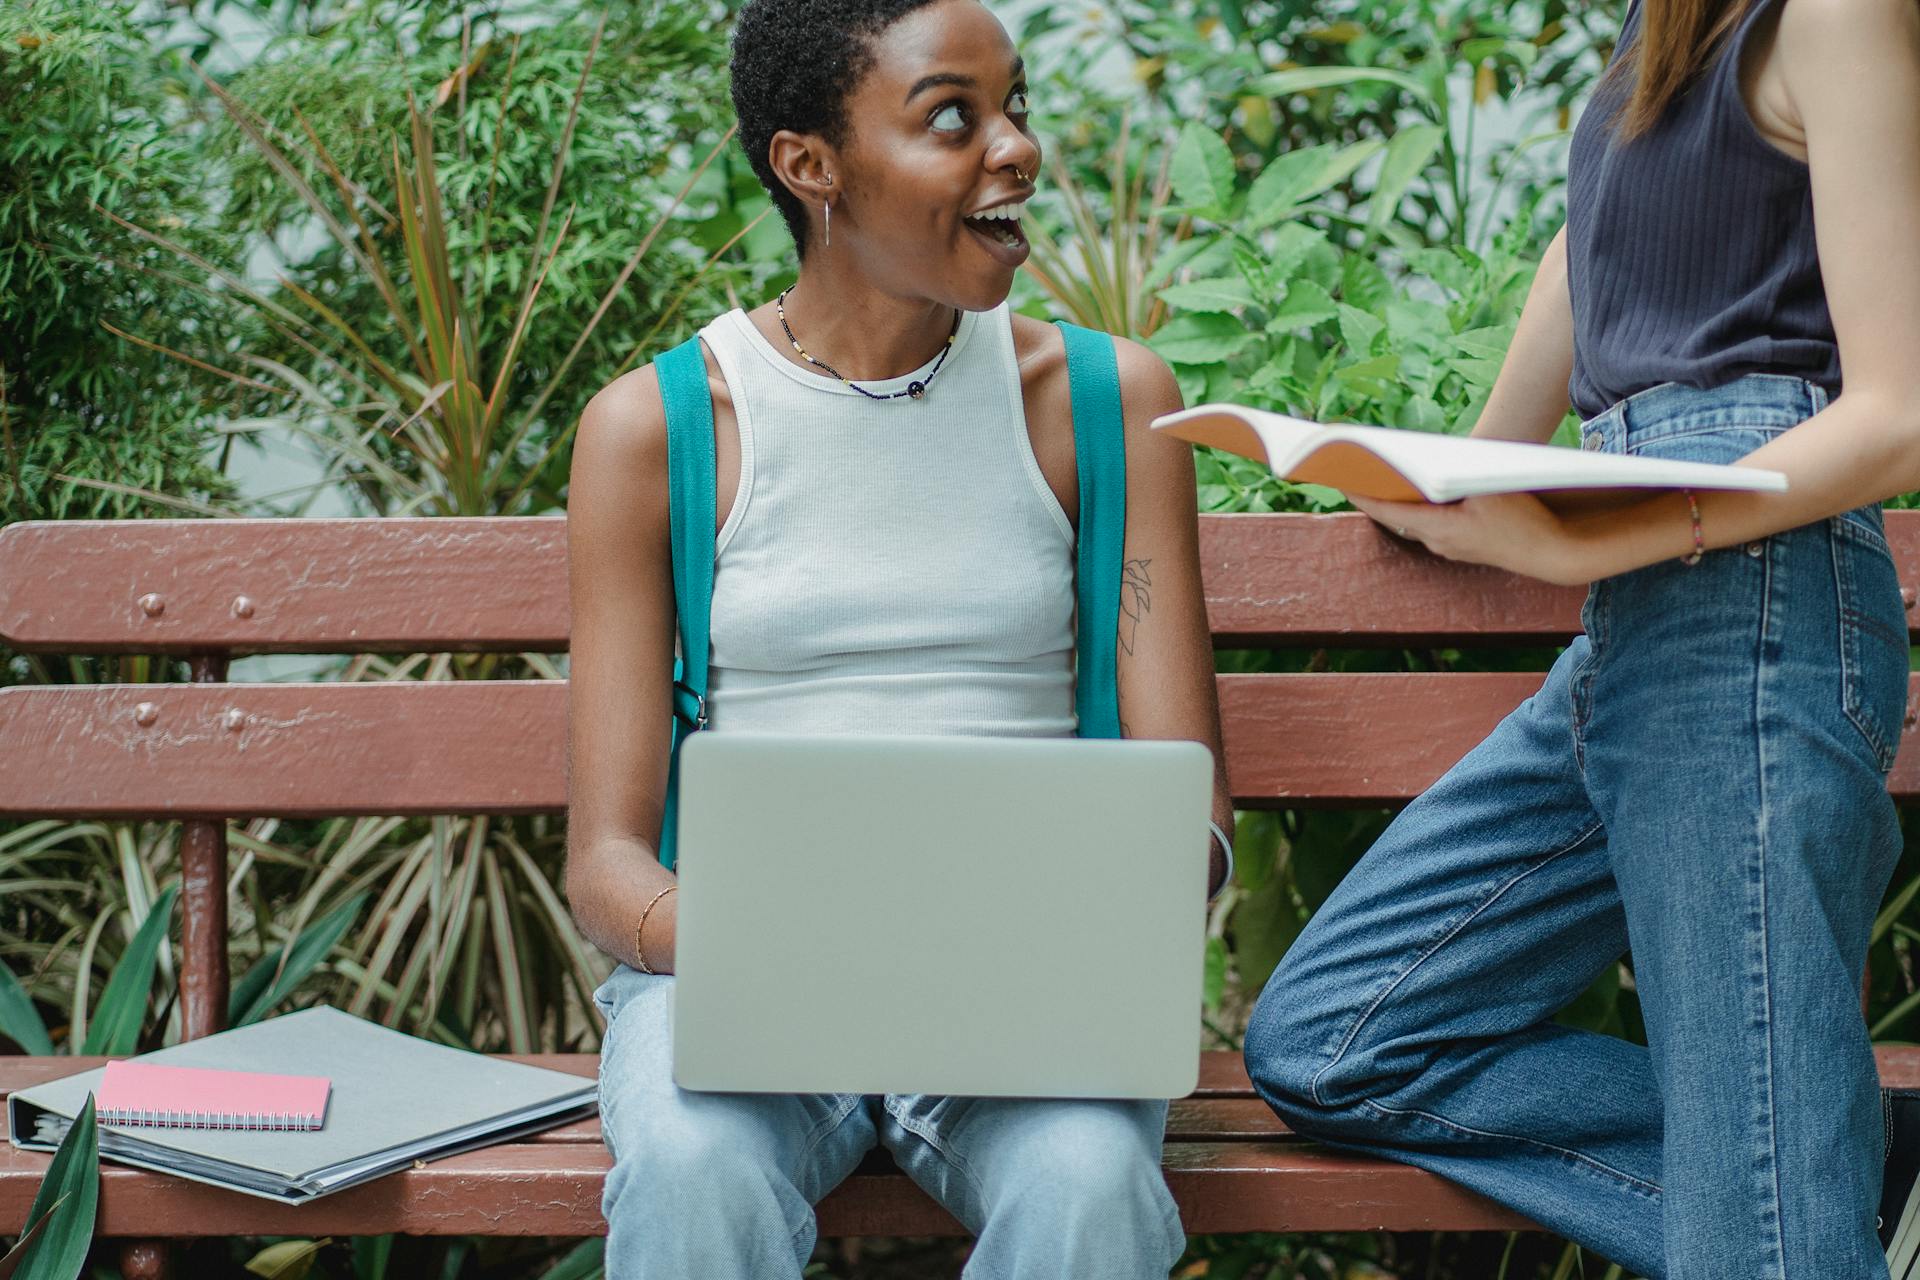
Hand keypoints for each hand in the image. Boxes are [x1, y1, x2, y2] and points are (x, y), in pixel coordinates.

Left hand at [1348, 492, 1593, 585]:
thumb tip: (1425, 471)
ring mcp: (1449, 548)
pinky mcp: (1462, 547)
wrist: (1553, 552)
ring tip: (1385, 474)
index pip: (1388, 510)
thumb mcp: (1487, 488)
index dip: (1363, 494)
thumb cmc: (1523, 519)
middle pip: (1398, 514)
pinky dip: (1423, 508)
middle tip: (1359, 469)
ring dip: (1402, 499)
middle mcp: (1438, 543)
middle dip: (1380, 491)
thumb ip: (1452, 479)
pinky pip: (1433, 524)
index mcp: (1438, 529)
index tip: (1341, 479)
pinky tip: (1424, 490)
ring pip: (1415, 520)